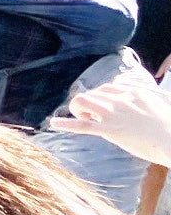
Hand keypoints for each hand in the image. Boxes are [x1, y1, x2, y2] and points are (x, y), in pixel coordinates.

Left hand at [49, 80, 170, 167]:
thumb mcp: (164, 100)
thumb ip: (148, 91)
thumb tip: (128, 85)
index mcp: (134, 92)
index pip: (109, 87)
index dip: (102, 95)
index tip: (103, 106)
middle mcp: (121, 99)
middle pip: (94, 93)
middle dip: (91, 104)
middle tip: (94, 116)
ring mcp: (114, 114)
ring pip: (83, 102)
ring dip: (79, 110)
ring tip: (84, 119)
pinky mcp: (111, 130)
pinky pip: (83, 126)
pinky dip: (66, 124)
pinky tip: (54, 124)